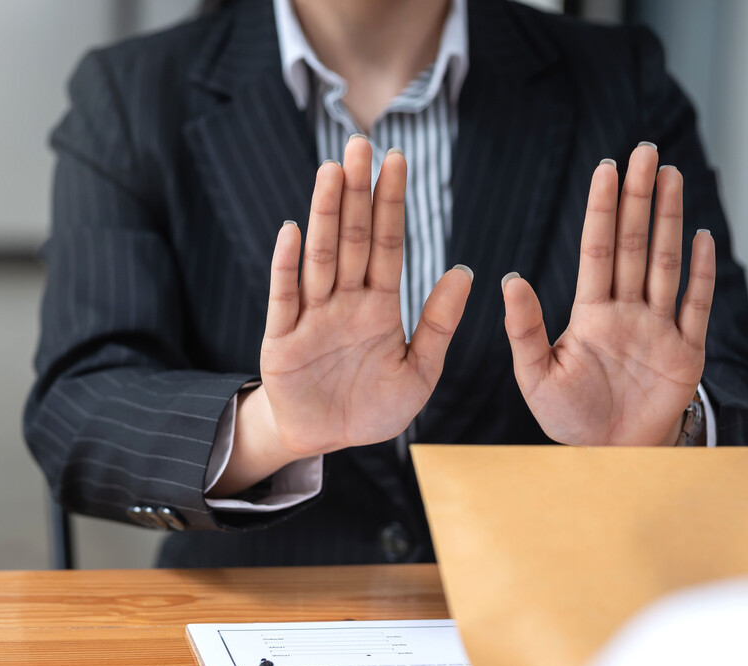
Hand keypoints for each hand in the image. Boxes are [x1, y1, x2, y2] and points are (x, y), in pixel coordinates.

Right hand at [210, 136, 471, 495]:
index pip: (387, 244)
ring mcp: (311, 317)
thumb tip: (465, 273)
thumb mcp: (419, 371)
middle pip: (352, 238)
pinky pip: (285, 297)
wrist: (328, 441)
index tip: (396, 160)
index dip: (391, 203)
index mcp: (379, 306)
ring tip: (331, 171)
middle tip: (359, 144)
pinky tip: (292, 230)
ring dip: (326, 214)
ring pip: (320, 257)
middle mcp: (344, 301)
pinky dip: (287, 266)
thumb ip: (438, 324)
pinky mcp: (282, 340)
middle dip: (357, 192)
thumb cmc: (374, 407)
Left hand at [502, 143, 715, 446]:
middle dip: (640, 198)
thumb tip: (510, 279)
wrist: (607, 458)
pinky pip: (696, 306)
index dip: (602, 208)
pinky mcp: (686, 353)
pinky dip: (701, 273)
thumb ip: (525, 328)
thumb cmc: (568, 418)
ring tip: (671, 175)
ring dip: (669, 220)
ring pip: (666, 263)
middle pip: (634, 244)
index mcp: (591, 314)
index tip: (607, 167)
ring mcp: (659, 328)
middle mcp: (626, 312)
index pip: (597, 249)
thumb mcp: (536, 375)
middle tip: (645, 151)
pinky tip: (701, 236)